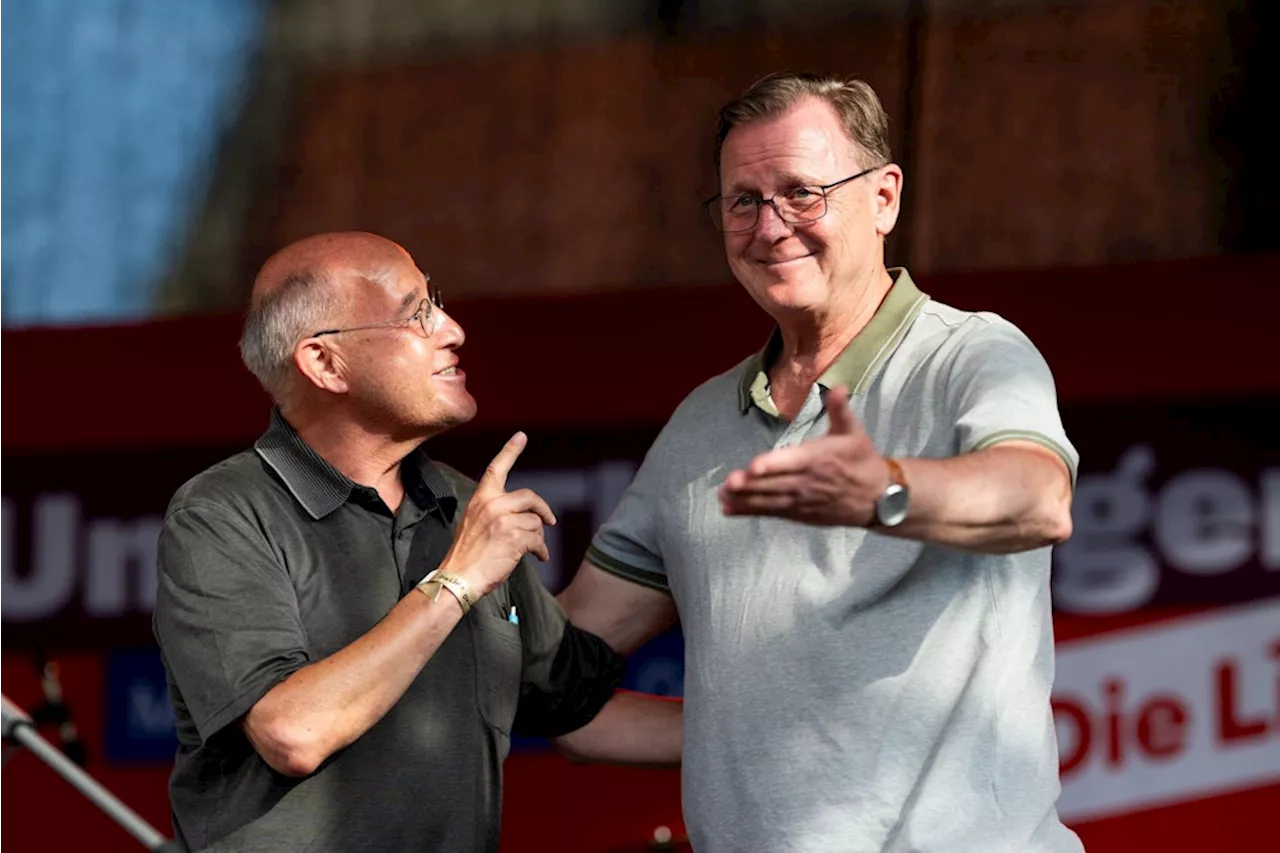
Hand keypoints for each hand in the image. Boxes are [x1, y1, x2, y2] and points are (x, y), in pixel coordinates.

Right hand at [439, 432, 556, 595]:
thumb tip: (524, 517)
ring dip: (538, 538)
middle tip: (550, 521)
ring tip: (534, 550)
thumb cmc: (467, 555)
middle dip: (543, 510)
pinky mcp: (514, 537)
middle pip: (530, 497)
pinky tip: (538, 557)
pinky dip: (541, 550)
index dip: (510, 451)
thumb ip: (495, 512)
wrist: (458, 577)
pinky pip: (538, 539)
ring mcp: (503, 520)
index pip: (497, 469)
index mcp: (481, 499)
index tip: (521, 436)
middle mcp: (492, 504)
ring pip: (535, 522)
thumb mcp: (474, 524)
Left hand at [718, 385, 890, 525]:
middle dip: (752, 485)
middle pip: (776, 484)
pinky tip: (729, 510)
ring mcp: (802, 501)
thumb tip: (839, 386)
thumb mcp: (854, 432)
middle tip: (729, 482)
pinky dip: (750, 512)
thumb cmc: (862, 461)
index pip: (792, 462)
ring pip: (770, 501)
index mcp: (819, 459)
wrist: (878, 498)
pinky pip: (772, 513)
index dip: (773, 464)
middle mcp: (808, 482)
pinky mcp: (799, 514)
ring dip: (745, 500)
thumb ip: (840, 410)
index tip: (754, 467)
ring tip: (722, 497)